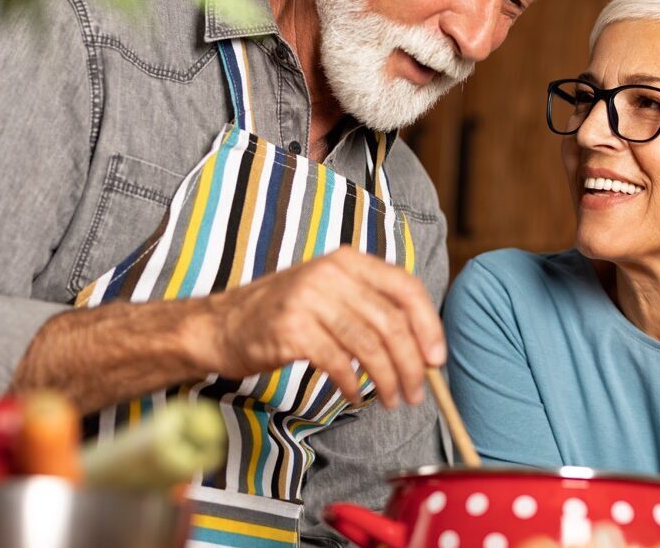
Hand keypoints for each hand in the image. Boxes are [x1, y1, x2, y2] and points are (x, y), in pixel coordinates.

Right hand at [198, 246, 444, 408]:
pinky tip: (355, 396)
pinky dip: (352, 385)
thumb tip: (424, 346)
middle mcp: (330, 273)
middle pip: (391, 322)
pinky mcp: (291, 328)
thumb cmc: (284, 314)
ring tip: (390, 400)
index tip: (437, 359)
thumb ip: (371, 307)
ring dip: (387, 380)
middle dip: (411, 364)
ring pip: (369, 344)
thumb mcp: (330, 293)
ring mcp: (309, 298)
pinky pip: (338, 362)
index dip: (428, 325)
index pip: (405, 287)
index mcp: (347, 260)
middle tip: (417, 393)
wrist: (222, 325)